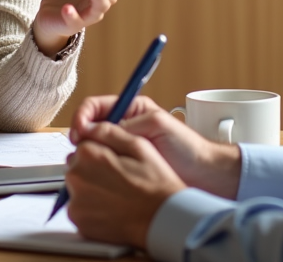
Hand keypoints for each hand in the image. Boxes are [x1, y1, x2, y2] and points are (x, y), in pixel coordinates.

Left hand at [65, 121, 184, 247]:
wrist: (162, 219)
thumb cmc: (154, 183)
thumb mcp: (137, 145)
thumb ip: (108, 131)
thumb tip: (88, 126)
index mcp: (88, 154)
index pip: (83, 145)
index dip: (101, 152)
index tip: (114, 162)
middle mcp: (76, 177)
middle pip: (77, 166)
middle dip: (93, 170)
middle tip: (118, 179)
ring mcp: (76, 202)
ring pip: (78, 188)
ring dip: (91, 189)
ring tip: (116, 195)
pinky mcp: (79, 222)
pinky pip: (80, 209)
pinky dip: (92, 209)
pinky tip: (112, 208)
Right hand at [71, 95, 242, 198]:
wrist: (203, 175)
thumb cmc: (187, 147)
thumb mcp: (157, 124)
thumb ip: (127, 123)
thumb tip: (97, 128)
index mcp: (131, 110)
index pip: (95, 107)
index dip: (82, 117)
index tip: (79, 132)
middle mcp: (123, 127)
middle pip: (89, 127)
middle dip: (81, 138)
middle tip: (80, 151)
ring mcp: (123, 149)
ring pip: (93, 148)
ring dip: (87, 154)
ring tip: (88, 164)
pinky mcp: (124, 169)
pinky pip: (103, 166)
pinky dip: (96, 169)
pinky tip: (97, 175)